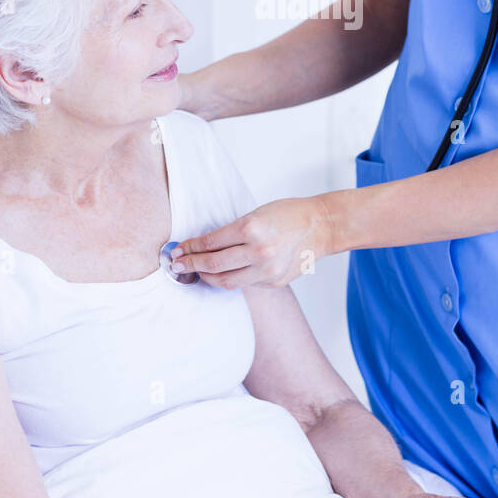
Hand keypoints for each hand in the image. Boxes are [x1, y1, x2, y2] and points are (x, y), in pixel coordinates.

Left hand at [169, 195, 334, 288]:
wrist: (321, 227)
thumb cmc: (288, 214)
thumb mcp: (255, 214)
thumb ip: (232, 231)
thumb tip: (203, 246)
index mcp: (251, 228)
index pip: (210, 242)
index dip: (189, 247)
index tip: (177, 250)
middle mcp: (259, 251)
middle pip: (213, 264)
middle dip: (190, 264)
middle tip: (176, 265)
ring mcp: (267, 270)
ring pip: (226, 281)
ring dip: (206, 276)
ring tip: (196, 271)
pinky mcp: (274, 282)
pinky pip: (244, 283)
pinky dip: (230, 278)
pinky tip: (222, 273)